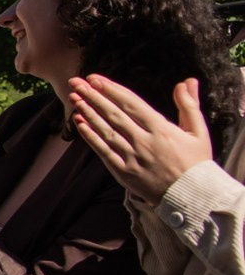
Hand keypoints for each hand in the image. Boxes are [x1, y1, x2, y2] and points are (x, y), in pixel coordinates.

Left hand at [70, 74, 216, 203]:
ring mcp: (131, 157)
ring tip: (74, 98)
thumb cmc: (196, 162)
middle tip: (76, 82)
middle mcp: (144, 142)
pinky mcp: (123, 171)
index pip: (131, 104)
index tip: (95, 78)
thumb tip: (186, 81)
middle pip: (113, 114)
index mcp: (162, 130)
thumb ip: (189, 105)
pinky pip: (103, 151)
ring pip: (105, 131)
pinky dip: (90, 137)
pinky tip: (79, 123)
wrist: (191, 195)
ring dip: (88, 113)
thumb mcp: (198, 132)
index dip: (111, 90)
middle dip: (93, 96)